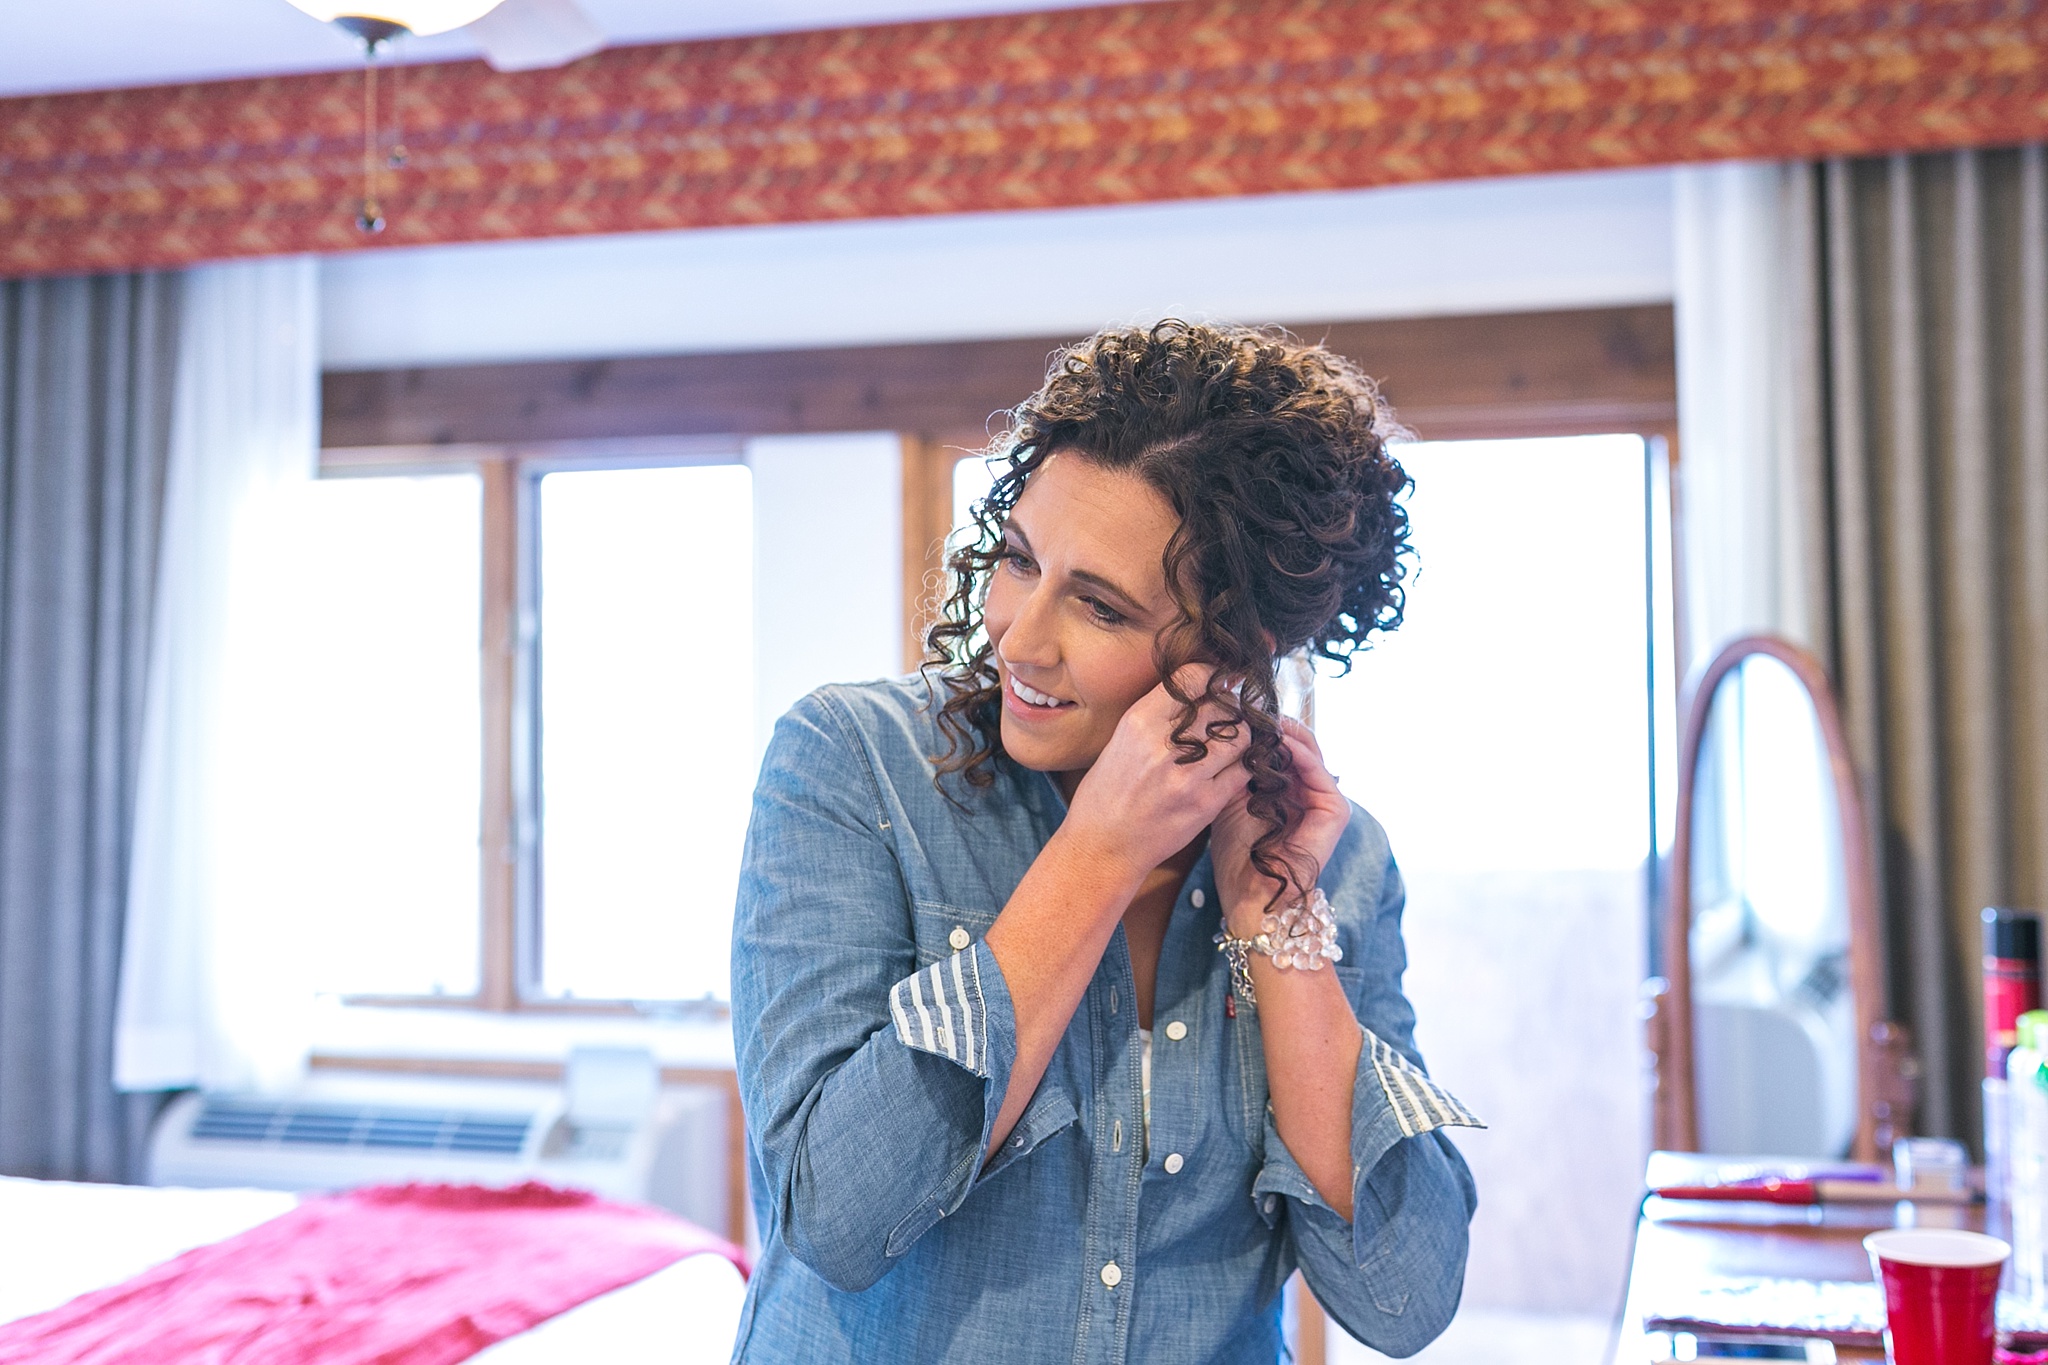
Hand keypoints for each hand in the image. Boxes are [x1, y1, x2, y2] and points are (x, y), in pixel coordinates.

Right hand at [1061, 666, 1249, 882]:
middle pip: (1223, 704)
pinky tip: (1238, 763)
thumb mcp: (1120, 739)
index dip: (1215, 673)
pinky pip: (1244, 771)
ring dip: (1245, 733)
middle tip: (1237, 708)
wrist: (1103, 846)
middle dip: (1234, 703)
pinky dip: (1246, 763)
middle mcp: (1164, 745)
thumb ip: (1156, 715)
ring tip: (1238, 736)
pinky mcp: (1205, 804)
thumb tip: (1194, 689)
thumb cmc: (1107, 793)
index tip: (1223, 679)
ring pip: (1242, 735)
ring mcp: (1188, 776)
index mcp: (1139, 721)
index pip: (1193, 677)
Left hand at [1211, 717, 1350, 930]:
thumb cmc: (1236, 855)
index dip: (1261, 726)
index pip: (1281, 746)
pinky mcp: (1335, 811)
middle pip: (1297, 743)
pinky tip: (1277, 738)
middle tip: (1249, 704)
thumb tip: (1226, 728)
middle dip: (1273, 723)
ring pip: (1308, 751)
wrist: (1248, 896)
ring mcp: (1325, 800)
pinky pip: (1319, 772)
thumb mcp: (1229, 800)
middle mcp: (1308, 791)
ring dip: (1284, 731)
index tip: (1237, 706)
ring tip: (1261, 715)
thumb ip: (1234, 768)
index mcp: (1288, 788)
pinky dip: (1299, 752)